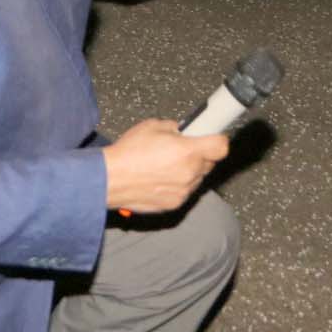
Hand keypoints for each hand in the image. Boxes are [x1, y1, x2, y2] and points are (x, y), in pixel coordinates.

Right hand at [102, 119, 228, 214]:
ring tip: (166, 165)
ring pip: (198, 178)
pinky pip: (185, 191)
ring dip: (189, 171)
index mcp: (188, 152)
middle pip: (210, 162)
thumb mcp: (152, 126)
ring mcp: (183, 191)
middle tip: (182, 149)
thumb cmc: (128, 153)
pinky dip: (178, 185)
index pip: (222, 146)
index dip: (218, 139)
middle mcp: (190, 173)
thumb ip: (175, 128)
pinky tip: (160, 178)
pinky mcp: (175, 204)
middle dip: (200, 154)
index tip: (213, 136)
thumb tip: (183, 130)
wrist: (110, 179)